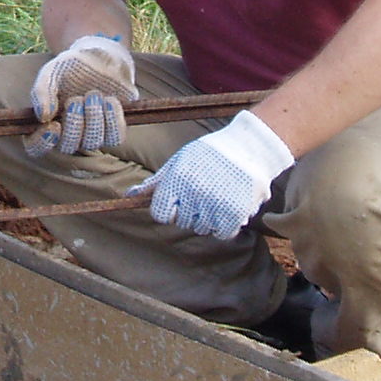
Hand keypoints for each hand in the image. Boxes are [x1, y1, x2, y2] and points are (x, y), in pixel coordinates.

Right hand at [26, 33, 137, 155]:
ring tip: (93, 94)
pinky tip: (109, 100)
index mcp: (46, 123)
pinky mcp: (113, 131)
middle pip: (67, 147)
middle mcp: (68, 134)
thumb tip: (42, 117)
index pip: (37, 147)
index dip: (43, 142)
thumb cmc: (71, 67)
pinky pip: (115, 137)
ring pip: (92, 143)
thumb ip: (42, 91)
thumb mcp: (51, 72)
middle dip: (73, 123)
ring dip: (93, 119)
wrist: (100, 57)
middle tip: (76, 99)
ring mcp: (92, 135)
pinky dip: (112, 119)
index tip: (53, 125)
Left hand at [143, 111, 294, 238]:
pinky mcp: (234, 212)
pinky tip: (229, 208)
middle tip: (205, 193)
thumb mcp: (179, 161)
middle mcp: (193, 193)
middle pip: (183, 222)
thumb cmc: (210, 154)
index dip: (170, 210)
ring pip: (203, 228)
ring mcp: (214, 203)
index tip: (179, 202)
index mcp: (176, 180)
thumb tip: (130, 194)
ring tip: (219, 195)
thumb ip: (156, 182)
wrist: (249, 146)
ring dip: (210, 218)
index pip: (161, 214)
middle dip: (191, 212)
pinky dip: (225, 226)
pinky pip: (223, 233)